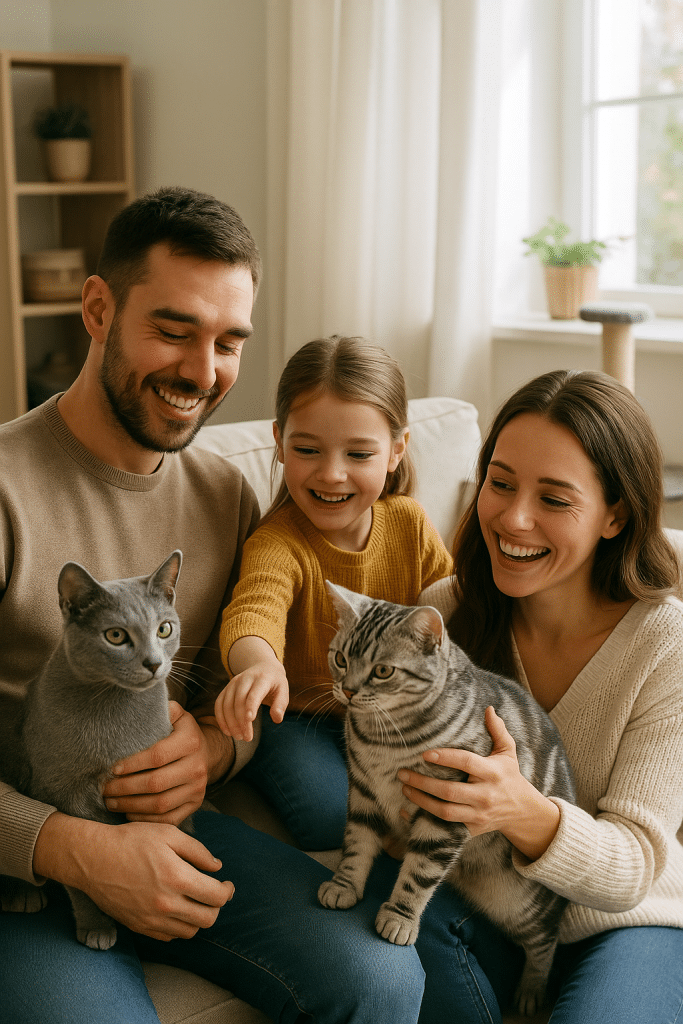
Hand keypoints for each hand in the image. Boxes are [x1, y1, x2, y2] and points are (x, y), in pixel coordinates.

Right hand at [34, 813, 233, 940]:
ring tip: (195, 900)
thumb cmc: (132, 841)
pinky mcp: (139, 927)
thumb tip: (217, 868)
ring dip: (198, 917)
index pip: (217, 897)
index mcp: (177, 878)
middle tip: (214, 892)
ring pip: (190, 931)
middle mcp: (166, 904)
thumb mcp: (169, 833)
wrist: (93, 858)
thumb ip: (198, 851)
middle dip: (216, 906)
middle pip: (208, 919)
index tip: (226, 884)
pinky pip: (169, 936)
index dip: (227, 891)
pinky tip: (176, 908)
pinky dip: (178, 926)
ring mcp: (151, 919)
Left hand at [103, 701, 208, 824]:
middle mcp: (197, 766)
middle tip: (105, 789)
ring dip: (131, 806)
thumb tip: (139, 702)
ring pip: (160, 804)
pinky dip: (145, 819)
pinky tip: (128, 813)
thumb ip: (161, 710)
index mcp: (191, 741)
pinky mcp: (195, 804)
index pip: (157, 756)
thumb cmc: (181, 733)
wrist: (207, 752)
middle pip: (156, 783)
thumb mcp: (176, 715)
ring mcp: (198, 788)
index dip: (132, 764)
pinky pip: (168, 819)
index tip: (112, 768)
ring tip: (111, 802)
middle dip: (125, 788)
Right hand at [214, 662, 288, 741]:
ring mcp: (233, 683)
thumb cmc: (275, 683)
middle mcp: (245, 678)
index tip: (250, 721)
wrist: (263, 666)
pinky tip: (227, 731)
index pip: (254, 693)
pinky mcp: (226, 689)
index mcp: (262, 678)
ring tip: (239, 737)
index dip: (251, 706)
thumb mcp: (283, 690)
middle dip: (241, 721)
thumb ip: (281, 704)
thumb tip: (277, 719)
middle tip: (247, 738)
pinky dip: (220, 718)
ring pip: (226, 703)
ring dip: (230, 722)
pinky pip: (219, 704)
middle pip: (238, 701)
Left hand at [398, 706, 560, 859]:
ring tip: (405, 788)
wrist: (524, 812)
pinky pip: (445, 827)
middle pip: (449, 791)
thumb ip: (498, 730)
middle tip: (402, 773)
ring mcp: (478, 815)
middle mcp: (485, 795)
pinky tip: (407, 812)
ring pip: (445, 812)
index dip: (445, 758)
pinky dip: (424, 821)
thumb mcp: (508, 752)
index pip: (466, 762)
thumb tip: (488, 709)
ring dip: (421, 801)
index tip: (425, 754)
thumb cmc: (510, 776)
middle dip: (423, 783)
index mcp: (493, 772)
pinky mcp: (472, 829)